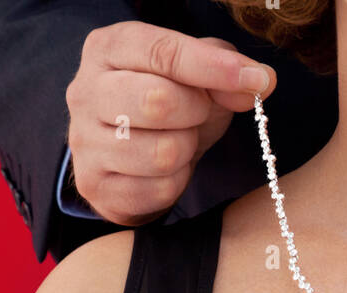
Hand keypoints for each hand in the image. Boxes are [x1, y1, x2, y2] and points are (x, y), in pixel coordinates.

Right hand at [66, 21, 276, 225]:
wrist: (132, 161)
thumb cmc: (167, 109)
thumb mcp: (197, 80)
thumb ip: (227, 72)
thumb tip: (261, 81)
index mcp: (108, 48)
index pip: (161, 51)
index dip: (211, 66)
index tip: (255, 79)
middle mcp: (85, 90)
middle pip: (158, 101)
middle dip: (194, 112)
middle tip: (195, 115)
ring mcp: (85, 141)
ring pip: (162, 152)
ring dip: (186, 150)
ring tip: (178, 142)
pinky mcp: (94, 185)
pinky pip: (159, 189)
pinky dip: (176, 183)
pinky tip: (166, 171)